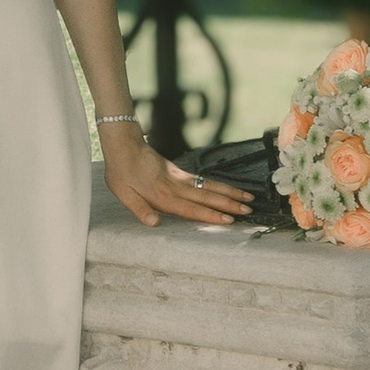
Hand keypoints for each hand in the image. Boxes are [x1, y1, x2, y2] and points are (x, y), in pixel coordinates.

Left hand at [100, 119, 251, 229]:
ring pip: (209, 187)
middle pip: (207, 197)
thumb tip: (154, 224)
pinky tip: (227, 190)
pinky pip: (203, 181)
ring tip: (248, 199)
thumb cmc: (121, 173)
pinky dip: (218, 186)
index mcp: (163, 196)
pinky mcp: (180, 172)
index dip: (210, 215)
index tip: (229, 220)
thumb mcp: (123, 194)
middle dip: (229, 205)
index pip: (191, 209)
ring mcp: (180, 178)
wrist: (124, 145)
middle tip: (248, 211)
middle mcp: (176, 187)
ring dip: (229, 194)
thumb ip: (140, 210)